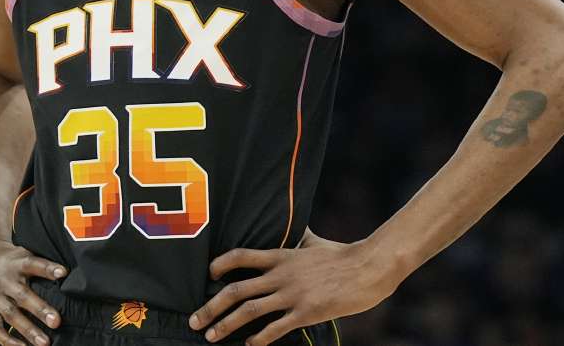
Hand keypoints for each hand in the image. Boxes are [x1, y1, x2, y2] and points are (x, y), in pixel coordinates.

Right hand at [0, 238, 66, 345]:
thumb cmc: (9, 260)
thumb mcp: (23, 254)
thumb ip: (42, 264)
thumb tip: (71, 275)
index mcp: (17, 263)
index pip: (34, 264)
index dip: (49, 268)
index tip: (63, 272)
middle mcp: (4, 280)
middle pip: (23, 295)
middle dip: (40, 309)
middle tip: (57, 322)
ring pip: (11, 315)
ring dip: (28, 330)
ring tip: (45, 343)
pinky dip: (8, 340)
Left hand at [188, 231, 397, 344]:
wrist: (369, 267)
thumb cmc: (344, 255)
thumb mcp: (317, 243)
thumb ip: (301, 238)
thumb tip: (296, 228)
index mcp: (283, 256)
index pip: (242, 256)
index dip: (221, 264)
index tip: (208, 275)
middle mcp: (282, 274)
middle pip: (237, 290)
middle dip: (211, 307)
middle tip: (195, 320)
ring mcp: (293, 294)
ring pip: (249, 311)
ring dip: (226, 325)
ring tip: (211, 336)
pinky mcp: (306, 312)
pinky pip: (275, 328)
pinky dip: (259, 339)